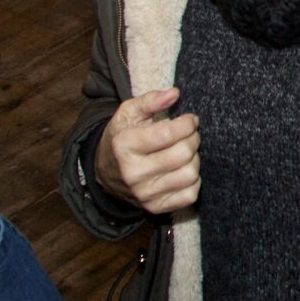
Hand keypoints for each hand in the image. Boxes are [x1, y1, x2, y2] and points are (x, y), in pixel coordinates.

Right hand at [95, 87, 200, 214]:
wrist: (105, 171)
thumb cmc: (123, 136)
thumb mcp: (128, 113)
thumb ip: (150, 100)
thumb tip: (174, 93)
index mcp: (124, 146)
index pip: (169, 134)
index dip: (187, 123)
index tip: (189, 120)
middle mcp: (133, 173)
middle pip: (184, 153)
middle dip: (193, 139)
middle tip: (188, 135)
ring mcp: (144, 193)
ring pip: (190, 174)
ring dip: (194, 159)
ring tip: (184, 152)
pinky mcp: (155, 207)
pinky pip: (190, 194)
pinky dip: (192, 181)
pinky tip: (181, 170)